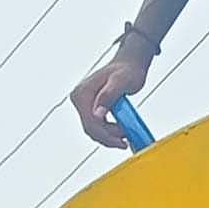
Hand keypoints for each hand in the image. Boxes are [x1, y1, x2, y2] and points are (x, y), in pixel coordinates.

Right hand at [73, 33, 152, 147]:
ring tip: (126, 133)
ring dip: (109, 137)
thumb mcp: (121, 82)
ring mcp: (83, 104)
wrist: (129, 65)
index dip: (106, 135)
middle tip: (126, 140)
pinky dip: (108, 133)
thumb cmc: (127, 70)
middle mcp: (79, 98)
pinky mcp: (89, 108)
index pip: (90, 122)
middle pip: (90, 129)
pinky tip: (120, 132)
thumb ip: (108, 97)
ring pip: (93, 130)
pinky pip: (96, 126)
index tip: (121, 142)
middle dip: (108, 137)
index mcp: (82, 92)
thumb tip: (96, 115)